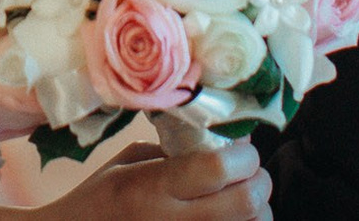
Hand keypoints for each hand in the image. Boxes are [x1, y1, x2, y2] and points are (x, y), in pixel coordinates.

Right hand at [41, 139, 270, 220]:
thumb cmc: (99, 199)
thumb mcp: (130, 163)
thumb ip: (176, 153)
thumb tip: (225, 144)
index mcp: (151, 188)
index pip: (218, 168)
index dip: (244, 155)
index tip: (242, 149)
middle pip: (246, 203)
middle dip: (259, 183)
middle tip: (251, 174)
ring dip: (258, 212)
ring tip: (242, 200)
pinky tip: (230, 219)